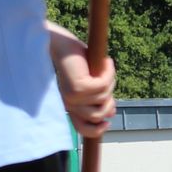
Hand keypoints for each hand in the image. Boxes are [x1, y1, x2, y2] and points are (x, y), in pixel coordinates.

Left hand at [47, 22, 114, 136]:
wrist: (59, 41)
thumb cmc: (75, 59)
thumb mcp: (90, 83)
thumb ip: (98, 99)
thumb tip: (112, 113)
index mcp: (70, 105)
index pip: (83, 129)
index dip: (98, 129)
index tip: (107, 122)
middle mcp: (69, 103)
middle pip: (98, 117)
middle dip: (109, 103)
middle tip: (108, 83)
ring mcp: (73, 97)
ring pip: (104, 100)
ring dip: (110, 83)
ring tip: (104, 68)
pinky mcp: (79, 88)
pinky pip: (104, 86)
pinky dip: (109, 73)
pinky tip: (106, 62)